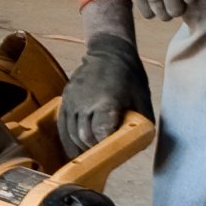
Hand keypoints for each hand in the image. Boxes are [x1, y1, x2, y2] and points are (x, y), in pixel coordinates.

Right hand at [57, 0, 149, 154]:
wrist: (109, 50)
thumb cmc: (130, 75)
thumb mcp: (143, 97)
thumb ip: (142, 122)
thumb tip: (138, 144)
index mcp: (107, 100)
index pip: (101, 131)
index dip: (105, 147)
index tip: (111, 153)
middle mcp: (86, 101)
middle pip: (85, 136)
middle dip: (94, 150)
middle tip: (104, 155)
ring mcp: (73, 99)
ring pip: (73, 133)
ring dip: (82, 147)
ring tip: (92, 152)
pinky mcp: (65, 99)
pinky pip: (63, 126)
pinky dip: (68, 141)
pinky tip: (75, 151)